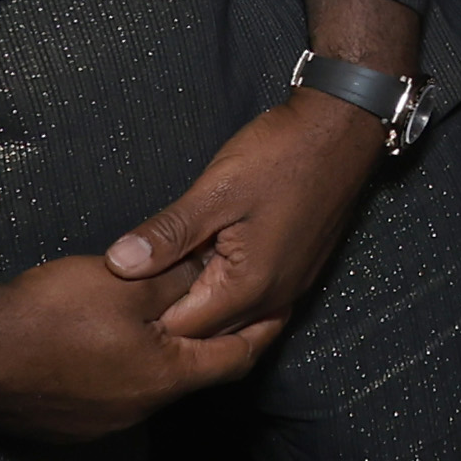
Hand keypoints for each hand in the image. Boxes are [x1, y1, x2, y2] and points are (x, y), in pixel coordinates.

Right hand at [0, 251, 275, 440]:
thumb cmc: (53, 314)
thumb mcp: (129, 284)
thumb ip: (179, 280)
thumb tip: (213, 272)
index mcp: (165, 378)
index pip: (234, 359)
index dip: (261, 330)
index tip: (280, 308)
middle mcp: (138, 412)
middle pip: (188, 372)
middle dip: (203, 338)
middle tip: (215, 302)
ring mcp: (97, 425)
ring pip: (144, 384)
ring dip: (153, 354)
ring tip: (149, 317)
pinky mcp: (62, 427)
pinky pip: (104, 394)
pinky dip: (115, 368)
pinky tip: (96, 342)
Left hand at [107, 0, 408, 340]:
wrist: (342, 127)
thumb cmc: (282, 154)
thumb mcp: (216, 190)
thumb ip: (168, 233)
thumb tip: (118, 264)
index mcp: (249, 286)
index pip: (183, 330)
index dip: (147, 317)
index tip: (117, 298)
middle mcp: (274, 299)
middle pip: (209, 334)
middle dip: (171, 317)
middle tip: (133, 290)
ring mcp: (291, 287)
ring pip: (233, 320)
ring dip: (200, 305)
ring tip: (165, 279)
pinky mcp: (298, 271)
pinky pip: (255, 303)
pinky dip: (225, 296)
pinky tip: (205, 269)